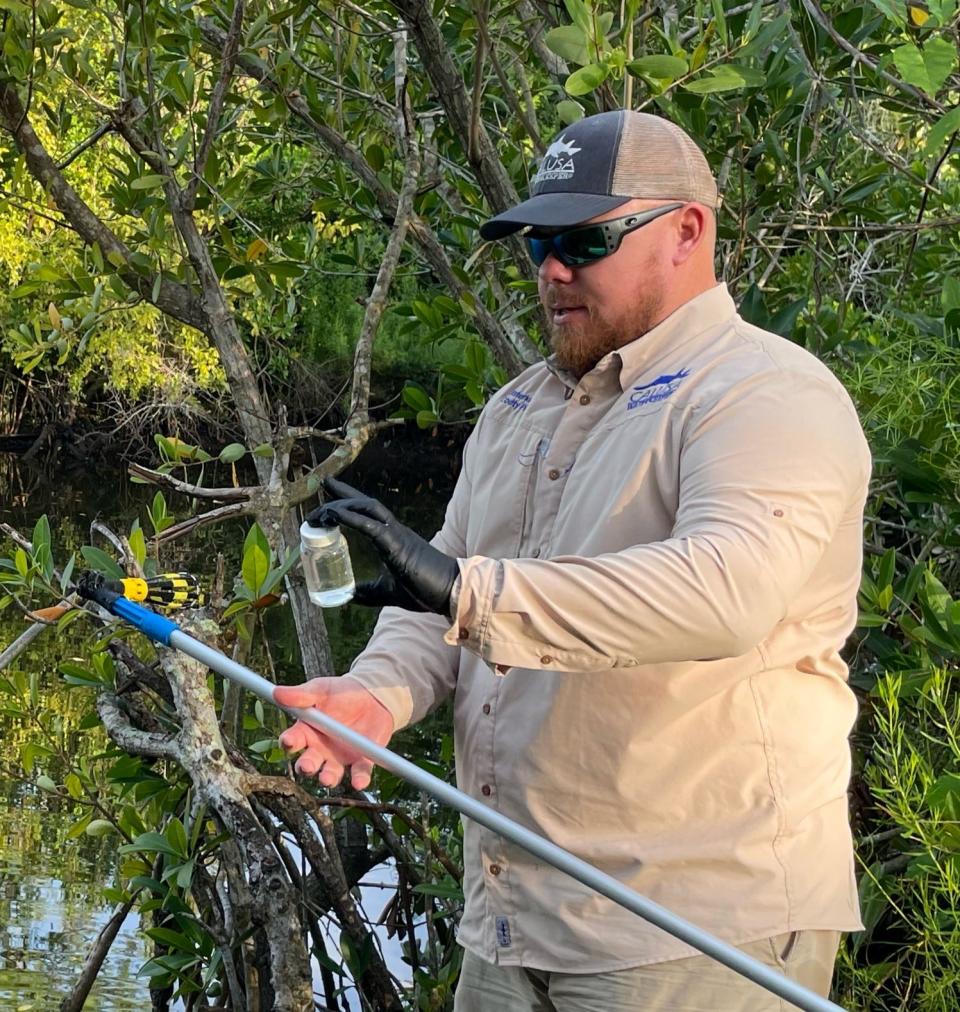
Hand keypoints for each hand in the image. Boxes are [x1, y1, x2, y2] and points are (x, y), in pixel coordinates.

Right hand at [274, 678, 394, 788]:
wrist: (371, 695)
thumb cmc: (340, 692)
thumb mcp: (321, 689)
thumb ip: (301, 694)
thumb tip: (277, 692)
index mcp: (306, 732)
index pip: (292, 740)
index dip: (289, 742)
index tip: (289, 741)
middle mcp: (320, 749)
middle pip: (308, 763)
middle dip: (306, 767)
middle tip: (306, 766)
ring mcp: (340, 757)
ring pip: (330, 774)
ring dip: (328, 778)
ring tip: (326, 778)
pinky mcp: (362, 760)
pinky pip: (360, 772)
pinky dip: (360, 779)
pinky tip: (359, 782)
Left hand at [307, 477, 458, 614]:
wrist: (449, 592)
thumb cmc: (423, 590)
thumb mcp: (387, 591)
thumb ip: (368, 591)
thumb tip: (348, 596)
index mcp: (391, 537)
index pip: (367, 511)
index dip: (347, 498)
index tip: (329, 488)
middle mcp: (393, 530)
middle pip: (363, 503)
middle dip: (340, 495)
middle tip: (320, 491)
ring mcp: (395, 534)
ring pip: (365, 508)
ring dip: (341, 506)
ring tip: (320, 512)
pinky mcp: (396, 544)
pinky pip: (369, 526)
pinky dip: (351, 518)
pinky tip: (334, 515)